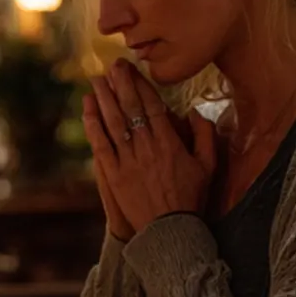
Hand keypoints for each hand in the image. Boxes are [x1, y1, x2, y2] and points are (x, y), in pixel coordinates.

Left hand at [88, 59, 215, 233]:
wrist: (170, 231)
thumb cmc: (190, 198)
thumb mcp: (208, 167)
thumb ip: (205, 136)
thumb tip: (195, 112)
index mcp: (170, 143)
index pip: (153, 106)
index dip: (141, 85)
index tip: (133, 70)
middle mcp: (148, 147)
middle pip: (131, 108)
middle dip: (121, 84)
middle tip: (112, 65)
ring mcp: (129, 161)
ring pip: (114, 122)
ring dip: (104, 98)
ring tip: (96, 79)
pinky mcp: (114, 174)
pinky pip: (101, 144)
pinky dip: (93, 124)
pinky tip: (87, 108)